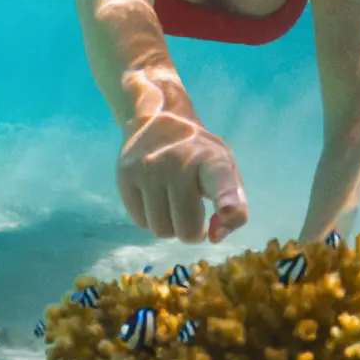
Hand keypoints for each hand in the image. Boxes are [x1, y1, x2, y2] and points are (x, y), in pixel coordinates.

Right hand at [117, 110, 248, 242]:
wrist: (158, 121)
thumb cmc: (200, 156)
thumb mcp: (227, 170)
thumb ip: (234, 206)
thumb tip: (215, 237)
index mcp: (211, 159)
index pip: (220, 181)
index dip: (227, 199)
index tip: (230, 210)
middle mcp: (178, 162)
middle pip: (186, 229)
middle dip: (193, 231)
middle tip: (193, 213)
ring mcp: (149, 169)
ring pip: (161, 230)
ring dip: (171, 226)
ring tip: (173, 202)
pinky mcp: (125, 176)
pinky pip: (141, 223)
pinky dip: (151, 219)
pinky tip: (155, 197)